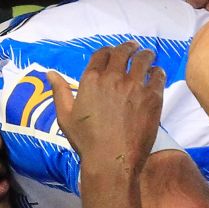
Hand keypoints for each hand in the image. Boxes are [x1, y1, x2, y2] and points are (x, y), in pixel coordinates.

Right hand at [48, 42, 163, 174]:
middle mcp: (113, 78)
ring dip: (146, 55)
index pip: (101, 54)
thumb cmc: (86, 142)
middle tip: (134, 47)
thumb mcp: (65, 116)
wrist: (112, 160)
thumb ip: (60, 91)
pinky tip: (157, 73)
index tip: (114, 52)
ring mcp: (134, 86)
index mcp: (91, 80)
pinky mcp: (152, 97)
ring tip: (149, 55)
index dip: (109, 50)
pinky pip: (158, 76)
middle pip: (123, 52)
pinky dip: (158, 72)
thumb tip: (50, 73)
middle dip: (129, 47)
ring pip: (143, 59)